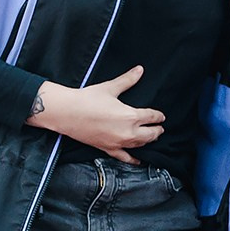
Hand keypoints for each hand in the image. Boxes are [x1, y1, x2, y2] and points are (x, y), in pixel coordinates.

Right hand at [29, 66, 162, 163]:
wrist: (68, 113)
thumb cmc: (87, 99)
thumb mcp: (110, 88)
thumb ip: (127, 80)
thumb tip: (140, 69)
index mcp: (131, 116)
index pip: (151, 117)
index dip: (158, 116)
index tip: (161, 116)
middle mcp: (128, 132)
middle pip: (150, 134)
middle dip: (157, 130)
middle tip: (160, 128)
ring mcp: (118, 142)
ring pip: (140, 145)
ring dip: (148, 141)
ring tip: (151, 137)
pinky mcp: (108, 149)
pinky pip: (125, 157)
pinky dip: (133, 160)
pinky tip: (138, 161)